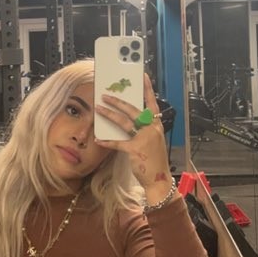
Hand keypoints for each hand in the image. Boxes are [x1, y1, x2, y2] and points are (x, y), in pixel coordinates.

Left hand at [95, 75, 173, 196]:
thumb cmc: (154, 160)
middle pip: (133, 110)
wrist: (159, 179)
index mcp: (156, 125)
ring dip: (109, 114)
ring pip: (124, 122)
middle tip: (106, 95)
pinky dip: (107, 141)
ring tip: (98, 108)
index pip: (152, 103)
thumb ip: (143, 129)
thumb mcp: (153, 141)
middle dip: (118, 101)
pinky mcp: (135, 149)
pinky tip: (98, 139)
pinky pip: (118, 142)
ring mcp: (144, 138)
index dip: (147, 89)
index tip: (143, 77)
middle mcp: (152, 129)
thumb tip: (128, 119)